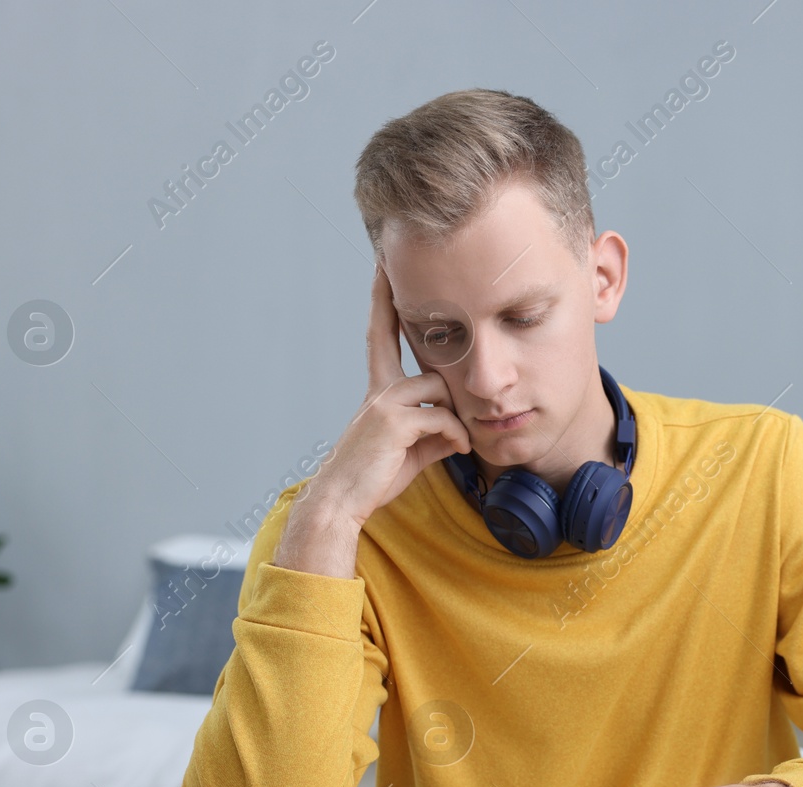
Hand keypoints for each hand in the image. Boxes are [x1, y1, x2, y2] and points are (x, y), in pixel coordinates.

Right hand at [276, 263, 471, 577]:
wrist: (341, 503)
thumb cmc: (374, 478)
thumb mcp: (413, 449)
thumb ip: (435, 430)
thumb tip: (461, 428)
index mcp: (380, 391)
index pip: (381, 334)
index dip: (383, 300)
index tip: (383, 267)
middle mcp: (380, 389)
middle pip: (409, 346)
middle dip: (409, 319)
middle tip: (407, 292)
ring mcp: (384, 402)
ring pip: (438, 385)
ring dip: (456, 412)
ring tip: (461, 437)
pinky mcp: (393, 421)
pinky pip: (442, 415)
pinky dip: (456, 433)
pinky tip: (459, 448)